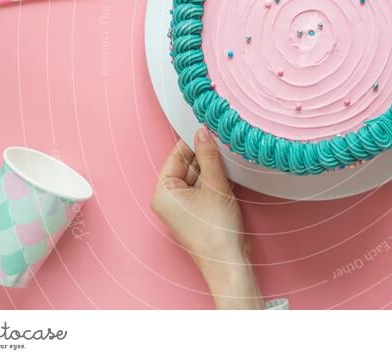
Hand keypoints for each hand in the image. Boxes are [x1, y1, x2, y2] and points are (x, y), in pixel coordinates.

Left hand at [151, 127, 262, 308]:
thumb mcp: (214, 186)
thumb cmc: (215, 232)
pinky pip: (204, 188)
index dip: (191, 141)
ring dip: (212, 167)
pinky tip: (228, 172)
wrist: (228, 263)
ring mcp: (184, 207)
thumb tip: (203, 132)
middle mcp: (169, 200)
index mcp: (163, 193)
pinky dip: (215, 180)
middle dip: (204, 154)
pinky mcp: (198, 212)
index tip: (206, 127)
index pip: (175, 156)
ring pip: (197, 176)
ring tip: (228, 155)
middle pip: (186, 165)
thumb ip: (209, 156)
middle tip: (221, 139)